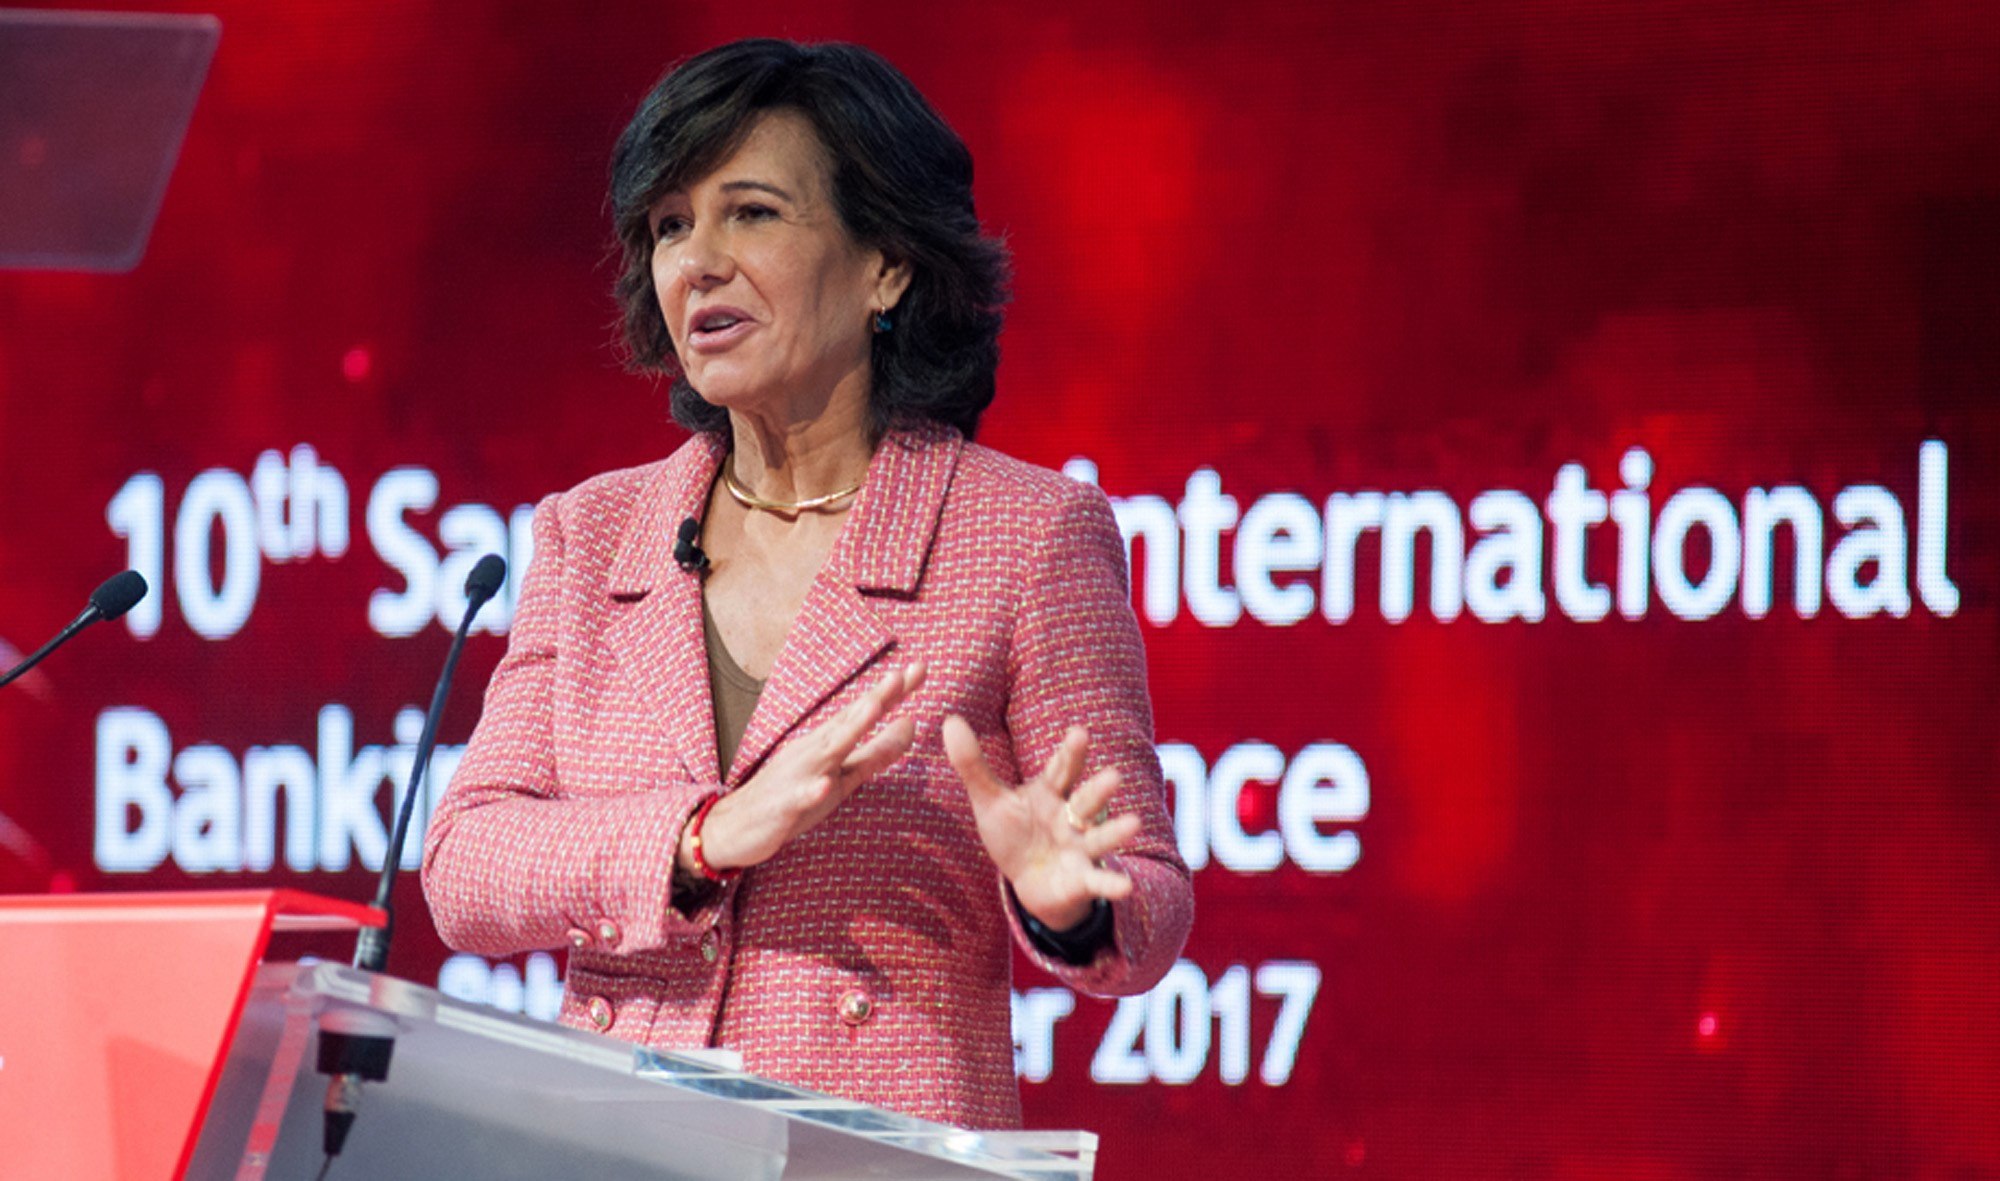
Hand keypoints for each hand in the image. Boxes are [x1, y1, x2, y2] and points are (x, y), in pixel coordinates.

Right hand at [682, 661, 924, 874]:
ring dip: (850, 728)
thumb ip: (876, 754)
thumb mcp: (844, 777)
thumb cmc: (795, 796)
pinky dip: (813, 789)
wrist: (736, 826)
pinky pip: (800, 796)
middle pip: (850, 721)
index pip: (865, 712)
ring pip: (827, 750)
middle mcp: (814, 750)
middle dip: (876, 698)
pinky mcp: (783, 805)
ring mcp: (798, 774)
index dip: (893, 692)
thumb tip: (911, 725)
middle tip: (902, 674)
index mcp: (830, 742)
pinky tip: (826, 784)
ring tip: (875, 707)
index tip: (921, 667)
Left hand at [943, 717, 1142, 930]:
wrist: (1029, 882)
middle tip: (1114, 776)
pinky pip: (1098, 879)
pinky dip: (1111, 882)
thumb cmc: (1014, 833)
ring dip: (1115, 832)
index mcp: (1050, 793)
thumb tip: (950, 720)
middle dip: (1099, 790)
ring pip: (1099, 837)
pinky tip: (1126, 886)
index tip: (1079, 732)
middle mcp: (1071, 817)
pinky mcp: (1082, 878)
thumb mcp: (990, 799)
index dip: (1071, 753)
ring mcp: (1080, 848)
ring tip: (1134, 823)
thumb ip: (973, 764)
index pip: (1061, 770)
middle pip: (1085, 801)